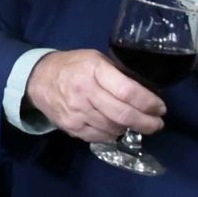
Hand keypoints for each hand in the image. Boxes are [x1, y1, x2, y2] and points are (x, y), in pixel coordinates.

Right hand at [24, 49, 165, 142]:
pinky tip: (116, 127)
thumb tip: (145, 92)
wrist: (37, 80)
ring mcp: (76, 113)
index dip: (149, 103)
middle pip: (124, 115)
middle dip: (147, 123)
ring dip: (130, 129)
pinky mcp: (71, 127)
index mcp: (93, 71)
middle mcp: (84, 93)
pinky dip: (113, 134)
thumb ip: (117, 74)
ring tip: (137, 123)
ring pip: (114, 129)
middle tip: (157, 123)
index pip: (128, 92)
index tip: (160, 107)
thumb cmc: (72, 66)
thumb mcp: (95, 59)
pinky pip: (100, 137)